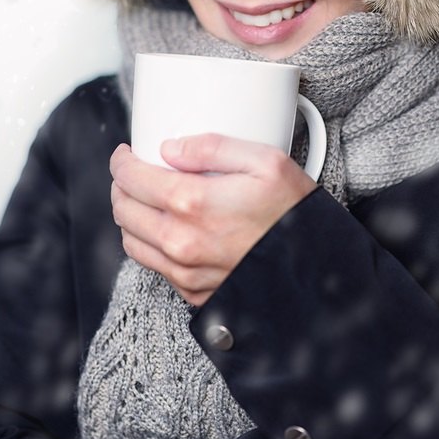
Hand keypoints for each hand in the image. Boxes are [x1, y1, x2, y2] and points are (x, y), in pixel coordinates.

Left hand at [110, 135, 316, 305]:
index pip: (132, 179)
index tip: (126, 154)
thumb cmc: (294, 212)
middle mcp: (181, 241)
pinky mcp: (193, 291)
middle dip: (122, 186)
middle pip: (124, 210)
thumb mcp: (265, 161)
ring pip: (131, 241)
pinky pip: (154, 266)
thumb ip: (214, 146)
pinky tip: (167, 229)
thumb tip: (171, 148)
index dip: (122, 162)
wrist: (316, 268)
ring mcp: (185, 271)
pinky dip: (150, 244)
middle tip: (133, 173)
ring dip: (130, 216)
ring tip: (145, 200)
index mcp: (193, 203)